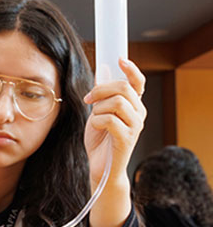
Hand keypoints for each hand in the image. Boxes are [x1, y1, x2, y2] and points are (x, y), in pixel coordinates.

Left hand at [83, 58, 146, 190]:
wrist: (100, 167)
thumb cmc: (100, 140)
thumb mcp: (99, 112)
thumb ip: (102, 95)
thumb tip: (102, 71)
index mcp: (133, 105)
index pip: (138, 83)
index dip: (131, 69)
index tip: (120, 59)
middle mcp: (138, 113)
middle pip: (123, 88)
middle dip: (101, 90)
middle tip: (88, 100)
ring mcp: (135, 126)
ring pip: (117, 102)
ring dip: (98, 108)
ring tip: (94, 118)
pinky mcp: (127, 138)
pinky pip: (109, 120)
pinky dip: (97, 121)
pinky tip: (95, 128)